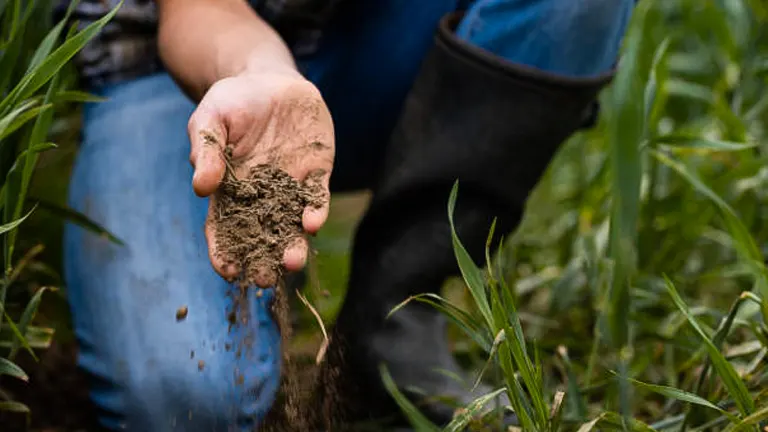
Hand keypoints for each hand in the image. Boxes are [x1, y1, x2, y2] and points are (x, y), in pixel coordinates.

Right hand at [187, 68, 333, 286]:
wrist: (271, 80)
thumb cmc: (233, 102)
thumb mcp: (211, 119)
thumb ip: (206, 150)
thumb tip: (201, 187)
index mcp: (231, 190)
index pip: (225, 229)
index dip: (224, 252)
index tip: (227, 271)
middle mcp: (263, 196)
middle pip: (263, 236)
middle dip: (264, 259)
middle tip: (266, 279)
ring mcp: (292, 186)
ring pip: (293, 224)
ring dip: (293, 245)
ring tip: (292, 261)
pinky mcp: (317, 172)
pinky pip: (317, 197)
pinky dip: (315, 211)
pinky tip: (311, 223)